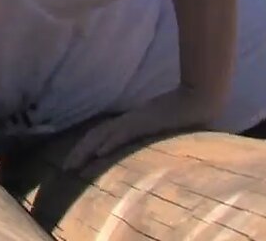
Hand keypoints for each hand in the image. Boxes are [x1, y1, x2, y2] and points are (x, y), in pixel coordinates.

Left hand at [62, 88, 213, 169]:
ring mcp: (135, 120)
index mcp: (132, 123)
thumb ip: (152, 141)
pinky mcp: (144, 121)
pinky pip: (123, 132)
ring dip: (86, 150)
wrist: (200, 98)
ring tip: (72, 165)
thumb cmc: (187, 116)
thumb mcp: (164, 132)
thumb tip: (147, 156)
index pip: (103, 135)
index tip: (76, 163)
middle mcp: (129, 120)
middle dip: (79, 151)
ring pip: (103, 134)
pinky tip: (98, 153)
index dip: (88, 148)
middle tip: (65, 168)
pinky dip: (109, 142)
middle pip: (96, 135)